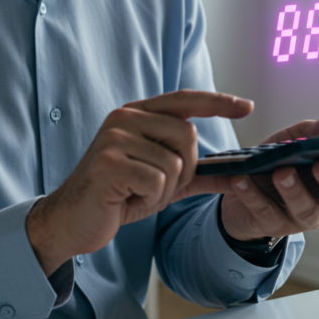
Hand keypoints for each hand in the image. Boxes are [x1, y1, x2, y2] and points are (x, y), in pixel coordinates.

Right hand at [26, 89, 253, 275]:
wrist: (72, 219)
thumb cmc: (117, 195)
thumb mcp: (161, 180)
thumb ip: (195, 172)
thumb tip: (235, 173)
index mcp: (136, 113)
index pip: (185, 99)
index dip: (218, 102)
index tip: (246, 106)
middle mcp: (125, 118)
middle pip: (188, 135)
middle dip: (185, 169)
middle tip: (157, 185)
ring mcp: (115, 138)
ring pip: (175, 163)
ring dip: (164, 190)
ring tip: (136, 192)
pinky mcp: (110, 163)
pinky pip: (158, 182)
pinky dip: (150, 199)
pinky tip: (127, 199)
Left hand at [218, 114, 318, 241]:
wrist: (241, 183)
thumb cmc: (279, 159)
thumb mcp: (296, 138)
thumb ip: (317, 131)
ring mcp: (301, 216)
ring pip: (305, 210)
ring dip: (295, 191)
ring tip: (282, 172)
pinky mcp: (272, 224)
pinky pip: (265, 211)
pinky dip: (253, 195)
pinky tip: (242, 178)